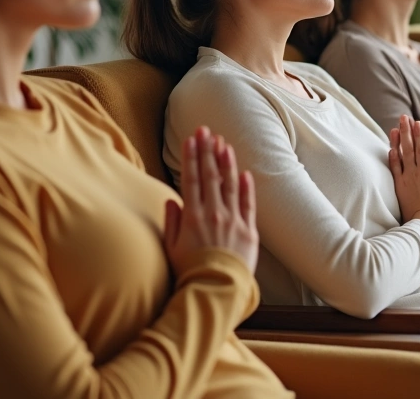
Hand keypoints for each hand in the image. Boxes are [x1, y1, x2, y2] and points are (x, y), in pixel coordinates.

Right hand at [165, 127, 259, 275]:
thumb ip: (170, 222)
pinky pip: (249, 204)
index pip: (191, 179)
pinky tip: (245, 173)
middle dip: (207, 151)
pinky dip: (247, 188)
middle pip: (210, 176)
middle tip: (206, 131)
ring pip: (230, 185)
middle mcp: (213, 213)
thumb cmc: (189, 272)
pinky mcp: (249, 231)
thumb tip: (172, 200)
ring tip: (224, 144)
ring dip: (227, 162)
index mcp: (192, 216)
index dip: (191, 157)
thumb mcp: (170, 248)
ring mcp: (233, 220)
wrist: (216, 290)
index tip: (191, 139)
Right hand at [388, 115, 419, 242]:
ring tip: (416, 122)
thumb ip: (397, 178)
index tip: (394, 129)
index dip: (395, 141)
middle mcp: (410, 174)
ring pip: (419, 151)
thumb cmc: (413, 211)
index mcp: (400, 179)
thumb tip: (393, 159)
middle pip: (407, 149)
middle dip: (405, 132)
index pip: (396, 156)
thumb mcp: (400, 195)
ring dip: (418, 136)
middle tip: (404, 117)